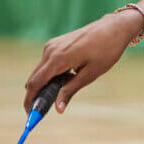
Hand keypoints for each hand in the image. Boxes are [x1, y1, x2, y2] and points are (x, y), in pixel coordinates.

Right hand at [23, 9, 143, 113]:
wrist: (113, 28)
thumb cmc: (106, 51)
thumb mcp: (90, 74)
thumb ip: (70, 91)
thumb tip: (58, 109)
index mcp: (58, 58)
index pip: (35, 83)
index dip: (30, 100)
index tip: (30, 115)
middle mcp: (50, 50)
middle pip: (34, 78)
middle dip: (35, 95)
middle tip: (43, 111)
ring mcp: (52, 45)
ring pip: (40, 71)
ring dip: (44, 84)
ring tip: (60, 94)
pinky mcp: (55, 44)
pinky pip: (46, 64)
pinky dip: (50, 75)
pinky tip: (65, 79)